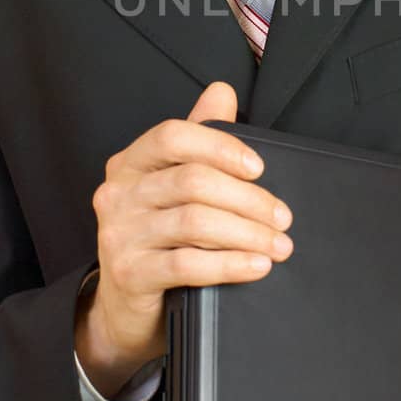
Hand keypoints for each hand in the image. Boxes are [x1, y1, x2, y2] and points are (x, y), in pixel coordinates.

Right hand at [80, 82, 292, 388]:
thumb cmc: (156, 240)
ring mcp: (120, 234)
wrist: (124, 308)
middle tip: (282, 217)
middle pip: (192, 182)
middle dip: (248, 199)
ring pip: (195, 222)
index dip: (221, 148)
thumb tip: (221, 92)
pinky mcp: (130, 274)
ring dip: (247, 232)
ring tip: (278, 244)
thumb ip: (197, 139)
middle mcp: (118, 194)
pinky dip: (230, 263)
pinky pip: (188, 264)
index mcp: (130, 164)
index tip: (259, 168)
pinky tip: (256, 265)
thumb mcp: (173, 185)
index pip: (173, 137)